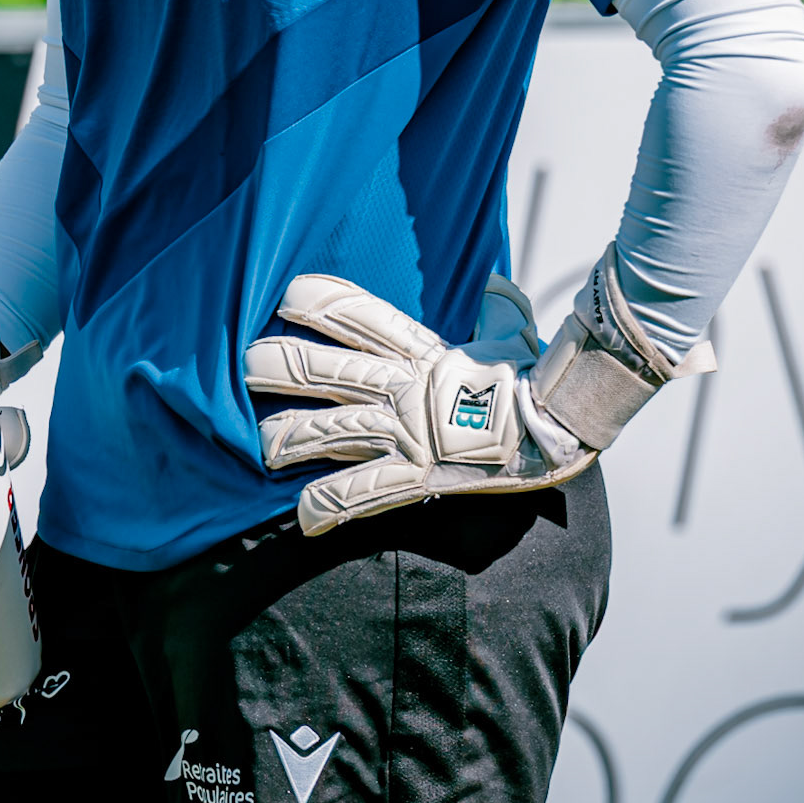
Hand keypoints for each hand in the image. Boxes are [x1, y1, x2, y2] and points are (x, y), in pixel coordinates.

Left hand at [246, 271, 596, 534]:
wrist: (557, 430)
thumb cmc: (534, 381)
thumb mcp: (514, 332)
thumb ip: (497, 307)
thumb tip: (497, 282)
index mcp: (421, 351)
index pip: (360, 314)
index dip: (319, 301)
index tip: (286, 295)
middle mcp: (402, 387)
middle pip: (324, 369)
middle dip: (279, 366)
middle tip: (245, 365)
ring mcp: (405, 433)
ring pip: (329, 430)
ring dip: (287, 438)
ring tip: (260, 447)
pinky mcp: (415, 476)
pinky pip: (362, 493)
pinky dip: (329, 508)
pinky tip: (302, 519)